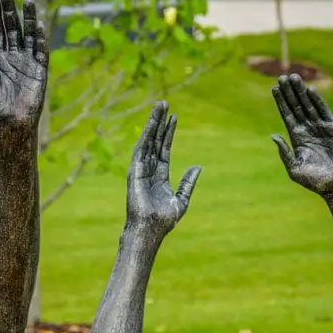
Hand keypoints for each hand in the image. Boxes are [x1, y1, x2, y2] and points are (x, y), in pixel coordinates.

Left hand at [0, 0, 48, 134]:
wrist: (8, 127)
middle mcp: (13, 60)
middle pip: (13, 30)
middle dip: (10, 12)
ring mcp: (27, 65)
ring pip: (28, 37)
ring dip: (28, 19)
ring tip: (27, 1)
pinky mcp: (39, 73)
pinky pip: (41, 52)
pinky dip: (40, 39)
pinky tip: (37, 24)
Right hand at [126, 102, 200, 235]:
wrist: (151, 229)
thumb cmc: (164, 220)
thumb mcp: (181, 199)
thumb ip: (188, 182)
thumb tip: (198, 167)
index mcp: (159, 176)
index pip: (164, 149)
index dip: (168, 133)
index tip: (173, 118)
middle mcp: (149, 170)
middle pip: (155, 141)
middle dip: (160, 122)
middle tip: (164, 103)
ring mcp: (141, 169)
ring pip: (148, 140)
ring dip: (153, 123)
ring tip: (159, 105)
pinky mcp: (135, 170)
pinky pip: (142, 148)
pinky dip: (146, 134)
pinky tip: (152, 122)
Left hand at [271, 74, 332, 198]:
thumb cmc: (314, 181)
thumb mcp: (294, 168)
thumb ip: (285, 152)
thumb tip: (274, 136)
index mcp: (297, 138)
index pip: (287, 115)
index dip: (281, 102)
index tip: (274, 88)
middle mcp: (308, 130)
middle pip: (296, 106)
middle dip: (289, 92)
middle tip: (282, 77)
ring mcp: (321, 128)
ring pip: (309, 105)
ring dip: (301, 92)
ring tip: (294, 77)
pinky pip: (324, 111)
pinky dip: (317, 101)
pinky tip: (310, 89)